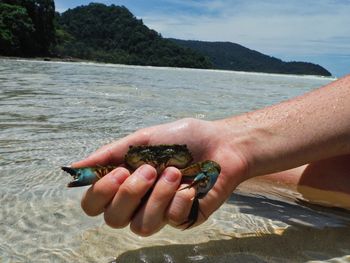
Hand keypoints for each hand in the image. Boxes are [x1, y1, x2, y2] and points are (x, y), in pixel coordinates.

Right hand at [72, 118, 248, 235]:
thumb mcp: (144, 140)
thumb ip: (111, 154)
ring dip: (157, 196)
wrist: (221, 143)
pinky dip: (179, 200)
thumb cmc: (182, 139)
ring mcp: (160, 212)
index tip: (121, 171)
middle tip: (149, 169)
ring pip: (141, 226)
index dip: (100, 193)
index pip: (94, 204)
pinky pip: (171, 221)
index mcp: (125, 182)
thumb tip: (74, 167)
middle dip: (130, 194)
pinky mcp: (183, 218)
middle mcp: (138, 202)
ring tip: (175, 172)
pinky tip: (191, 185)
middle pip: (113, 220)